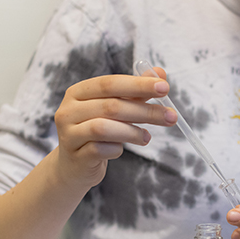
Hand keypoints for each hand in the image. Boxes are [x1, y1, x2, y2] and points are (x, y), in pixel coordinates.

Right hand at [53, 67, 175, 189]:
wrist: (75, 165)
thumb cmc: (97, 131)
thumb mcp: (115, 108)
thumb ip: (136, 91)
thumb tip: (160, 72)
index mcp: (78, 92)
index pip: (110, 83)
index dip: (138, 84)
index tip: (165, 87)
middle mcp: (69, 110)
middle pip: (111, 106)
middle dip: (145, 111)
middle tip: (171, 116)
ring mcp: (69, 134)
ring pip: (103, 128)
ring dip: (132, 132)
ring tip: (147, 137)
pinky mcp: (75, 156)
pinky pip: (100, 150)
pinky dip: (116, 149)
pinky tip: (121, 149)